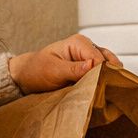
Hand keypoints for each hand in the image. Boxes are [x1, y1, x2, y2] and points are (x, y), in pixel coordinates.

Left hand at [7, 34, 122, 93]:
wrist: (26, 76)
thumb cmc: (36, 70)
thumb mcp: (53, 71)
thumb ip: (74, 69)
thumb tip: (93, 66)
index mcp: (79, 43)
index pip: (101, 59)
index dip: (103, 74)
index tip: (99, 89)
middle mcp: (88, 48)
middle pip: (110, 62)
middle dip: (109, 77)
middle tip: (104, 93)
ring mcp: (90, 58)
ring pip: (110, 69)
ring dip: (107, 81)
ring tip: (103, 94)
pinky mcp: (90, 69)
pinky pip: (104, 75)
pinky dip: (104, 83)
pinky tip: (100, 92)